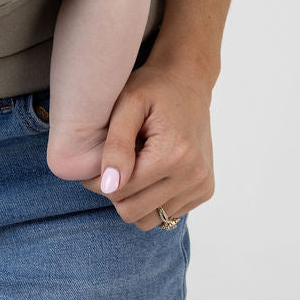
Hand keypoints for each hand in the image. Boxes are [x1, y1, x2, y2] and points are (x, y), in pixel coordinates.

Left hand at [78, 56, 215, 229]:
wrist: (188, 80)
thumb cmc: (153, 88)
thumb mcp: (127, 104)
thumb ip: (116, 145)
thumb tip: (109, 186)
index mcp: (173, 154)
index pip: (120, 192)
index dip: (99, 181)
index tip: (94, 163)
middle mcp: (193, 175)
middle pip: (133, 211)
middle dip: (116, 192)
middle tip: (112, 164)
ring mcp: (202, 185)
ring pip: (150, 219)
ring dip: (135, 199)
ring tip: (134, 166)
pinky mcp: (205, 190)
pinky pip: (168, 214)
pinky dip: (153, 198)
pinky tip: (153, 170)